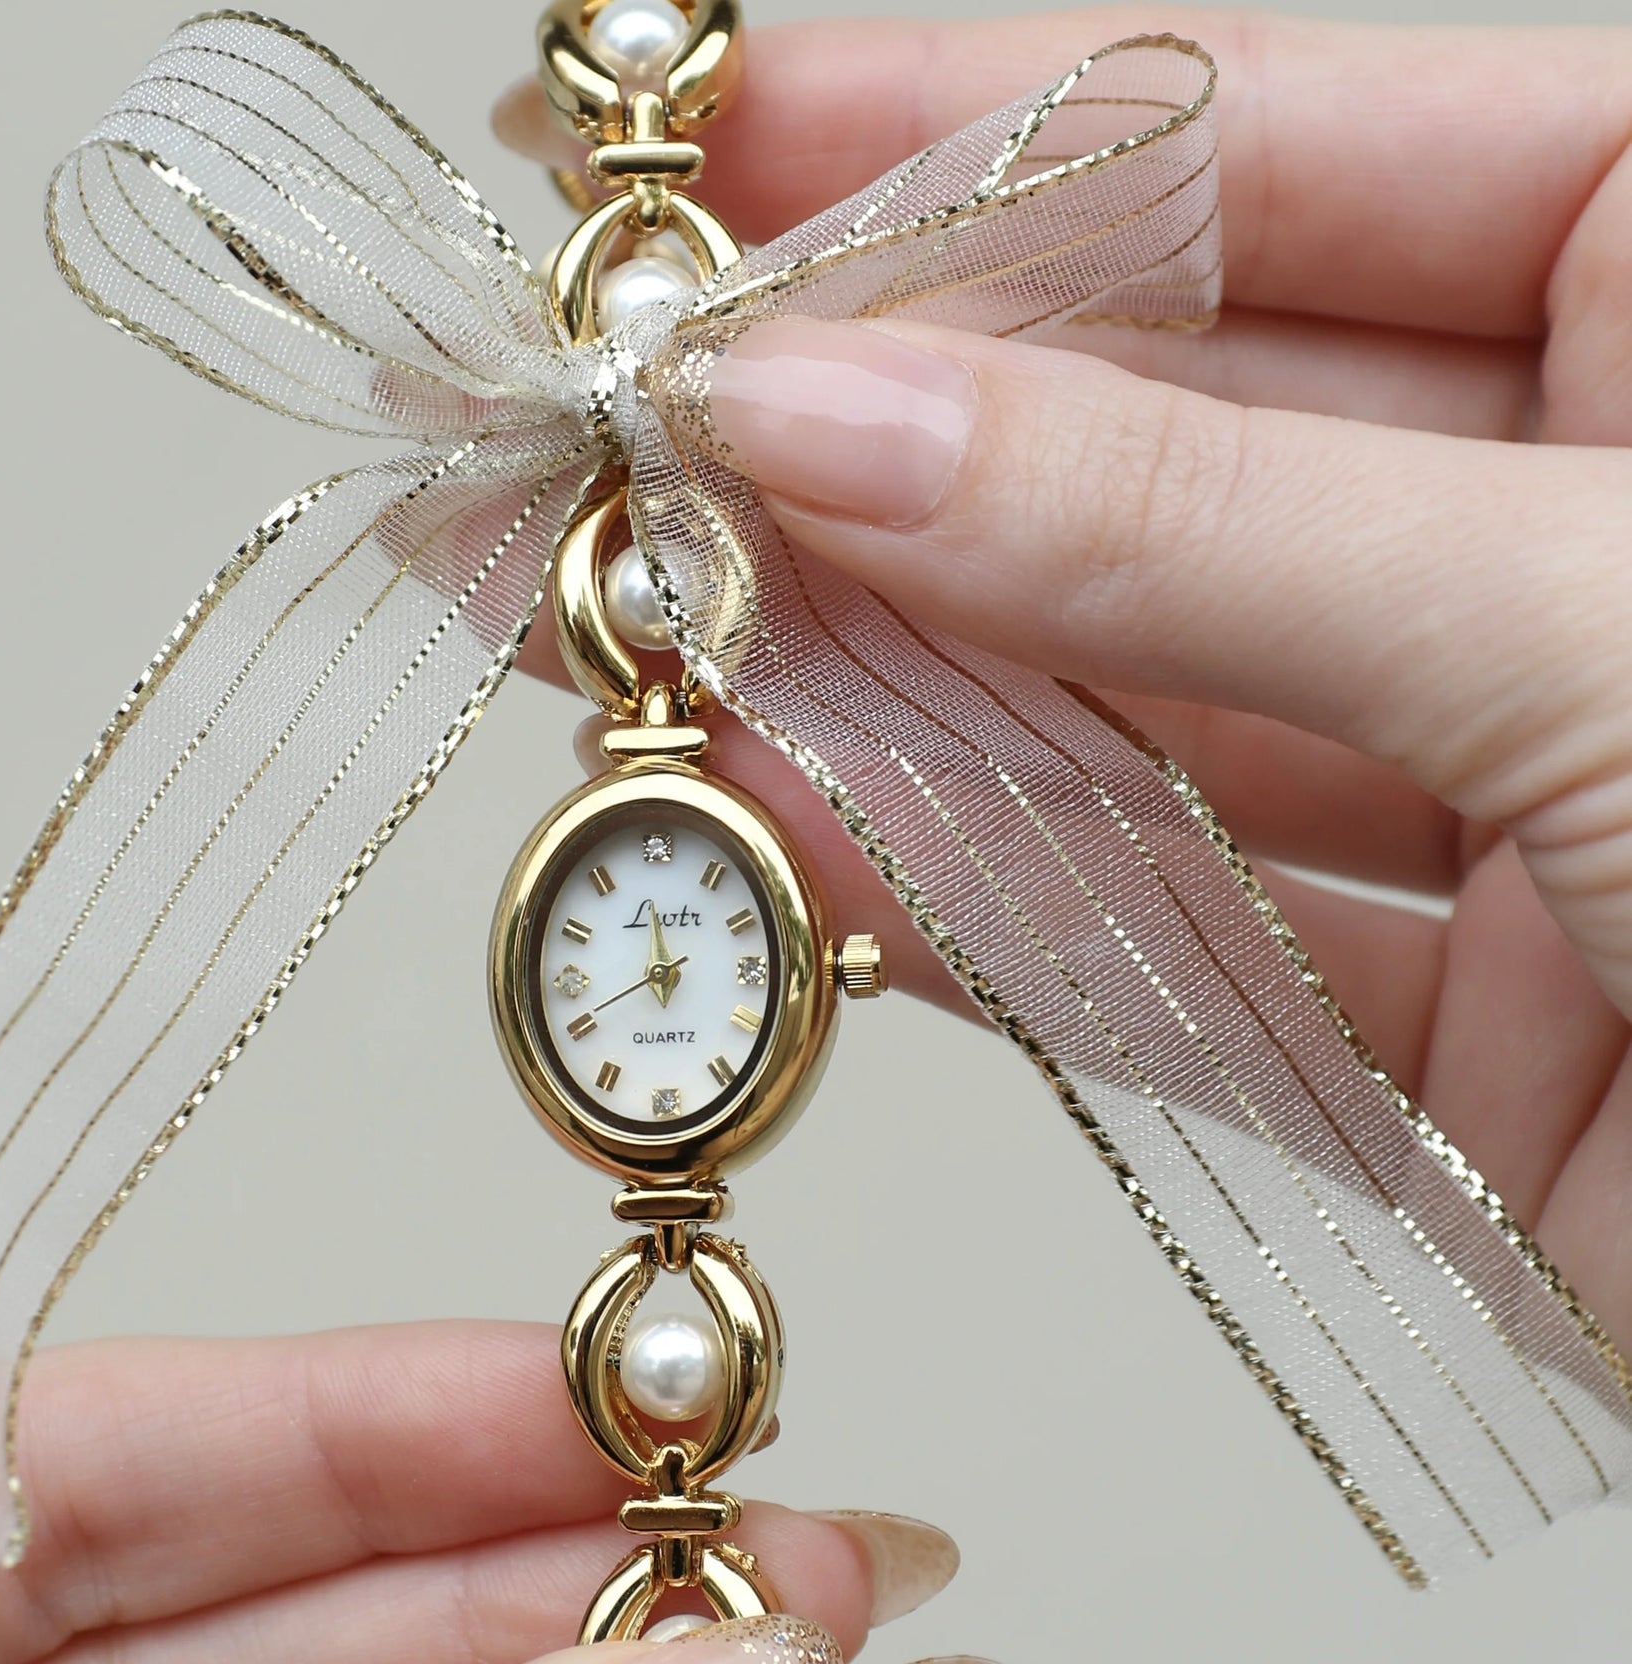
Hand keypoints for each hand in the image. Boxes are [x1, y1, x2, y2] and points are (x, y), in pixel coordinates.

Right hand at [503, 12, 1631, 1353]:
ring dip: (877, 688)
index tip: (714, 151)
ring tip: (640, 642)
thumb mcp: (1605, 629)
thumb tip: (845, 425)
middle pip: (1154, 442)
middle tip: (617, 434)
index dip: (971, 137)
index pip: (1280, 140)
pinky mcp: (1447, 1038)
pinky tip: (788, 832)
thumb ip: (1199, 530)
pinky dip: (974, 899)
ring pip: (1124, 706)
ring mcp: (1505, 793)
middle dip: (865, 448)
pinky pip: (1167, 934)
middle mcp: (1589, 528)